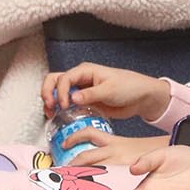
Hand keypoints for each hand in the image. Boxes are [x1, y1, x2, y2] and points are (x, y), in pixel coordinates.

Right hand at [41, 62, 172, 124]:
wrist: (141, 98)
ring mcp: (81, 91)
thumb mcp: (110, 90)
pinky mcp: (85, 102)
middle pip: (55, 80)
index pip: (64, 78)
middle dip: (48, 92)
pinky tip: (61, 118)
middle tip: (49, 107)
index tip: (64, 105)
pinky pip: (68, 105)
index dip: (60, 92)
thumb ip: (91, 94)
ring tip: (51, 114)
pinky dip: (61, 110)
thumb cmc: (129, 86)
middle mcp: (80, 79)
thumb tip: (73, 98)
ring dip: (52, 101)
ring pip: (58, 92)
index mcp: (86, 71)